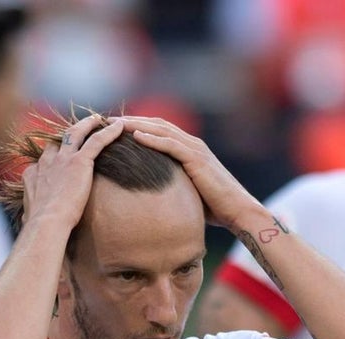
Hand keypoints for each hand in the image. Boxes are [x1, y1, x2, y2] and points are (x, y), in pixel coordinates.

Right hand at [21, 114, 124, 231]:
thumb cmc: (39, 225)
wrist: (47, 222)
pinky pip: (96, 141)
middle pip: (59, 140)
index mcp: (34, 173)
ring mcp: (63, 160)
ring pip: (77, 133)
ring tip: (99, 119)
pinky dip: (108, 132)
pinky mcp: (79, 162)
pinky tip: (119, 126)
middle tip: (81, 127)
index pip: (44, 159)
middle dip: (70, 133)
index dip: (53, 155)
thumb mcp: (28, 214)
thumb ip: (29, 211)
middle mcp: (47, 162)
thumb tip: (26, 218)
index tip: (61, 155)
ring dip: (88, 124)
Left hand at [116, 115, 261, 231]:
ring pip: (161, 130)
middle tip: (106, 120)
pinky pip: (171, 144)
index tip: (112, 128)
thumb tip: (150, 195)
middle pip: (155, 124)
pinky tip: (135, 136)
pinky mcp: (197, 160)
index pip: (157, 130)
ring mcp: (195, 150)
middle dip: (131, 120)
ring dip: (136, 125)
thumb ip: (171, 184)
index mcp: (188, 149)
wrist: (238, 211)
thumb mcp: (187, 191)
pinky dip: (152, 139)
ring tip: (114, 124)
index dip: (135, 126)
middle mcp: (191, 144)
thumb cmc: (214, 207)